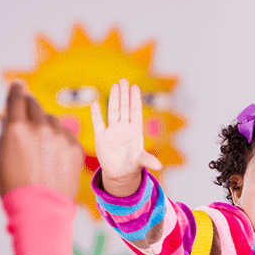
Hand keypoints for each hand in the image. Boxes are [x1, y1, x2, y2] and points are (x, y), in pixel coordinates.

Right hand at [0, 80, 83, 197]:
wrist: (41, 212)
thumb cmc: (13, 189)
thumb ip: (3, 136)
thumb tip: (9, 120)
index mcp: (16, 128)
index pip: (16, 96)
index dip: (16, 89)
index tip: (18, 87)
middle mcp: (40, 127)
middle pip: (35, 105)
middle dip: (29, 108)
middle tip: (28, 119)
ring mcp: (60, 137)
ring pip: (52, 120)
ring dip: (46, 126)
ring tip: (42, 147)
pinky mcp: (75, 148)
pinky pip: (67, 134)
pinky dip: (61, 140)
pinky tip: (55, 155)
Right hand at [90, 78, 161, 196]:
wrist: (119, 174)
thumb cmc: (132, 165)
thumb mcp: (140, 162)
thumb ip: (148, 160)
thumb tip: (159, 166)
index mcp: (135, 131)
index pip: (135, 112)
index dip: (135, 100)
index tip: (135, 87)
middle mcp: (124, 128)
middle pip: (124, 108)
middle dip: (124, 94)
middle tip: (124, 80)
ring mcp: (112, 132)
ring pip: (113, 112)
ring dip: (114, 99)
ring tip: (115, 86)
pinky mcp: (101, 138)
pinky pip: (98, 123)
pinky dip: (96, 114)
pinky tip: (95, 102)